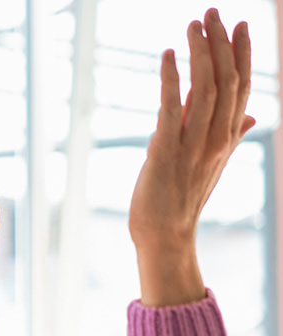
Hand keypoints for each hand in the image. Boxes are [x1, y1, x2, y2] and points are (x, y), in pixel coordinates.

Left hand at [128, 8, 253, 305]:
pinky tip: (170, 55)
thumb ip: (229, 133)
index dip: (242, 54)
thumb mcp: (212, 162)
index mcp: (227, 138)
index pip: (242, 87)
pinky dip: (172, 79)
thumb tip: (250, 114)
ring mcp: (192, 146)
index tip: (239, 25)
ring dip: (200, 54)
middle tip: (212, 12)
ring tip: (194, 25)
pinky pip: (172, 109)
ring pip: (205, 90)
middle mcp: (215, 139)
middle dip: (221, 44)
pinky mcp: (165, 152)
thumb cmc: (182, 199)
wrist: (164, 235)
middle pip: (226, 82)